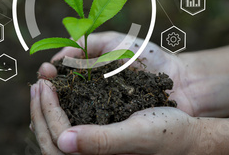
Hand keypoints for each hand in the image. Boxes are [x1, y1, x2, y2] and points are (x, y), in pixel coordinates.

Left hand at [30, 79, 200, 154]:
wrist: (190, 136)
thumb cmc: (168, 133)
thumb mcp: (136, 134)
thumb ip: (101, 141)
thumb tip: (62, 142)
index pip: (58, 139)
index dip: (47, 110)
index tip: (44, 82)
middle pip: (51, 141)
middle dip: (40, 111)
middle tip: (38, 81)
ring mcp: (93, 154)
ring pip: (57, 138)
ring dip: (46, 111)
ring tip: (43, 86)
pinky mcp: (98, 145)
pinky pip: (69, 133)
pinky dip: (58, 114)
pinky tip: (58, 96)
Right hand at [38, 31, 201, 115]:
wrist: (182, 80)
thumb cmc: (149, 57)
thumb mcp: (114, 41)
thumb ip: (86, 43)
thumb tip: (58, 57)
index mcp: (89, 73)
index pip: (61, 77)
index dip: (50, 75)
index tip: (45, 71)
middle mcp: (91, 93)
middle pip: (60, 97)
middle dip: (48, 92)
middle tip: (42, 85)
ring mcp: (101, 112)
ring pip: (70, 116)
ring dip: (55, 111)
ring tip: (46, 104)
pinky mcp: (113, 128)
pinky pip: (90, 129)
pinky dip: (75, 127)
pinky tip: (64, 126)